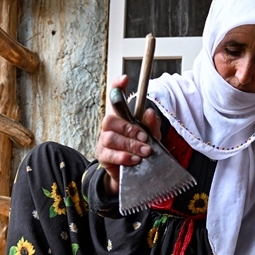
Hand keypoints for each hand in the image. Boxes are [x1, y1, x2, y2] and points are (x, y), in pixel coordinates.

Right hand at [95, 75, 160, 194]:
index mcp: (121, 119)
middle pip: (110, 119)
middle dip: (129, 128)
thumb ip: (152, 126)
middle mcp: (110, 128)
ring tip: (144, 151)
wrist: (132, 176)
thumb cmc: (141, 152)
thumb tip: (150, 112)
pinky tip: (134, 160)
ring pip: (110, 137)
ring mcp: (104, 142)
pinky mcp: (102, 156)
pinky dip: (123, 156)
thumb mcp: (152, 138)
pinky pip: (108, 153)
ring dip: (129, 144)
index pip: (116, 99)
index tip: (124, 79)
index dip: (117, 88)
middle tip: (144, 138)